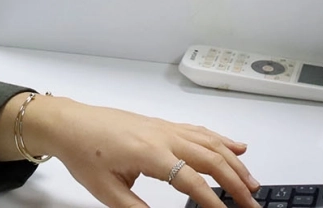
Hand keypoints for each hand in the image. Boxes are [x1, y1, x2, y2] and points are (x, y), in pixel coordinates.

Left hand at [23, 96, 261, 207]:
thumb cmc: (85, 155)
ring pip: (210, 143)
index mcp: (150, 153)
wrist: (69, 124)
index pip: (191, 180)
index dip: (212, 200)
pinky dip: (222, 139)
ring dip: (235, 161)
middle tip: (253, 202)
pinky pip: (199, 131)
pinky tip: (237, 146)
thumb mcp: (107, 192)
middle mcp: (164, 136)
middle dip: (235, 181)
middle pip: (210, 158)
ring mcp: (166, 128)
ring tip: (253, 182)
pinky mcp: (163, 125)